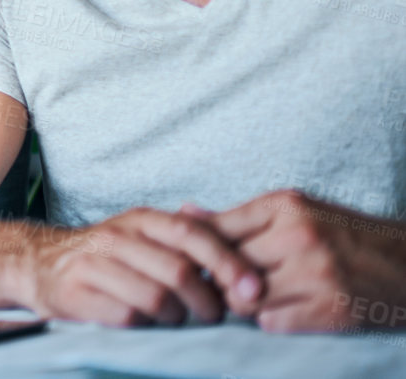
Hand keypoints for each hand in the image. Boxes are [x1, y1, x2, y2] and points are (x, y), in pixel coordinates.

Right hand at [22, 206, 261, 326]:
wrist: (37, 263)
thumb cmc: (108, 256)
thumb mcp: (143, 237)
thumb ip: (188, 243)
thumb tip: (248, 269)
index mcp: (140, 219)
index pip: (192, 234)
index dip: (227, 262)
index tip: (253, 290)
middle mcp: (115, 236)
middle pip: (179, 271)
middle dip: (207, 301)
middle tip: (214, 316)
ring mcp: (92, 264)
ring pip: (156, 299)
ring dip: (177, 318)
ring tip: (176, 319)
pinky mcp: (75, 293)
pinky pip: (127, 318)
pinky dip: (145, 327)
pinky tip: (143, 323)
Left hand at [200, 191, 405, 332]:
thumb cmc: (345, 236)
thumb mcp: (296, 211)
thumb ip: (239, 217)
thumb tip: (184, 213)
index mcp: (286, 206)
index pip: (216, 230)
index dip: (203, 252)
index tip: (202, 262)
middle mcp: (299, 237)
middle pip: (226, 268)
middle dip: (224, 280)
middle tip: (233, 284)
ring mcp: (317, 275)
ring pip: (245, 300)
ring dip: (247, 304)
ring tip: (265, 295)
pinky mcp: (332, 311)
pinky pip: (272, 323)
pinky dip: (273, 320)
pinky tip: (290, 310)